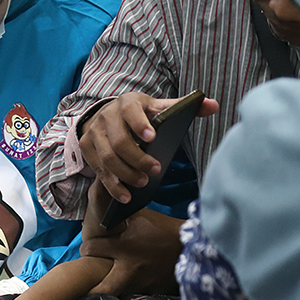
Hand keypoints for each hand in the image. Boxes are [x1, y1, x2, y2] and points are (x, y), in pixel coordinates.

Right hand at [79, 92, 217, 201]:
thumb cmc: (142, 114)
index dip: (140, 124)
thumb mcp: (160, 107)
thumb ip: (186, 107)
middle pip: (119, 142)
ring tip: (143, 184)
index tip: (152, 138)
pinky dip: (112, 186)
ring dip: (126, 174)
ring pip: (108, 158)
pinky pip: (99, 170)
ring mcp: (94, 132)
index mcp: (128, 102)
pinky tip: (126, 196)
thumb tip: (212, 105)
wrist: (109, 115)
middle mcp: (107, 116)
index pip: (131, 111)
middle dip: (137, 159)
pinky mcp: (87, 148)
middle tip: (155, 170)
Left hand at [79, 182, 182, 294]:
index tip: (87, 248)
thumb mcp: (141, 217)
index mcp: (124, 246)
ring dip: (110, 289)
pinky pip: (136, 294)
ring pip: (117, 294)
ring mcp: (141, 283)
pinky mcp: (153, 290)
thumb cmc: (164, 228)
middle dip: (91, 288)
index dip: (87, 248)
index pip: (92, 249)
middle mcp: (129, 268)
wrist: (191, 245)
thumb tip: (104, 209)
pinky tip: (130, 283)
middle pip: (101, 287)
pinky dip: (131, 289)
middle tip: (86, 283)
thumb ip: (121, 218)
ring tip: (104, 285)